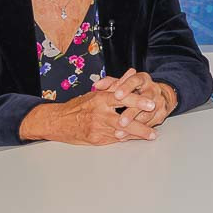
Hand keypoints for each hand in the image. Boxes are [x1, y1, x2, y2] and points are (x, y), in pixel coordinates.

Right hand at [20, 87, 159, 145]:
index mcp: (101, 99)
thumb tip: (132, 72)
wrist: (58, 122)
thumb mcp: (97, 92)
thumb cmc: (79, 105)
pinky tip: (136, 138)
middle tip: (154, 129)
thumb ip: (117, 84)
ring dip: (137, 135)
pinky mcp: (96, 139)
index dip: (138, 101)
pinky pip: (115, 139)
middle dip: (141, 126)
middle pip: (124, 120)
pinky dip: (126, 138)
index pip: (122, 98)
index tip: (151, 103)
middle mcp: (100, 114)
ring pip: (121, 132)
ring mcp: (98, 128)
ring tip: (151, 135)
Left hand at [93, 68, 176, 126]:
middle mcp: (152, 89)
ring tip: (119, 134)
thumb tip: (97, 85)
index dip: (126, 88)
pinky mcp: (161, 114)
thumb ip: (110, 83)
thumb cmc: (135, 90)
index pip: (135, 80)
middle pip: (145, 99)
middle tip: (121, 122)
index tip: (117, 95)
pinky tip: (127, 137)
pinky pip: (150, 124)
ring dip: (134, 126)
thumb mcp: (123, 84)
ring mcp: (159, 102)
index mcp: (142, 79)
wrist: (157, 96)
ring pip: (147, 115)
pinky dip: (138, 133)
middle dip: (132, 112)